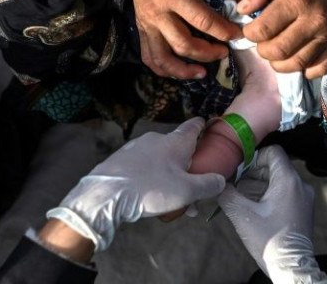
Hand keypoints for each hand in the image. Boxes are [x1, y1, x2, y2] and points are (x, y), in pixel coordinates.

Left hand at [47, 117, 225, 250]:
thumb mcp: (187, 191)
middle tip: (192, 189)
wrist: (105, 195)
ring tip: (171, 201)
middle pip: (178, 148)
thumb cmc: (151, 189)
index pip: (194, 126)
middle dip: (187, 166)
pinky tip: (149, 197)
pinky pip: (143, 167)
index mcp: (176, 142)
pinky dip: (151, 178)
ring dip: (169, 176)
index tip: (209, 125)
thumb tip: (221, 181)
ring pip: (160, 160)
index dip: (203, 126)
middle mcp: (156, 139)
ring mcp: (136, 147)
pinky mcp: (121, 159)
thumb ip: (208, 185)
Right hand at [128, 0, 243, 78]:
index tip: (238, 34)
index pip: (202, 20)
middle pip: (184, 44)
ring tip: (204, 72)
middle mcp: (157, 13)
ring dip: (184, 70)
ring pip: (164, 58)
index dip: (223, 31)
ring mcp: (146, 25)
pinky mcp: (142, 31)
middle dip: (208, 53)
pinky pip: (150, 58)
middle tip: (225, 52)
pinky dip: (165, 70)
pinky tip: (181, 71)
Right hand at [217, 146, 326, 283]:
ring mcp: (304, 197)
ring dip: (260, 183)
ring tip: (242, 194)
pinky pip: (285, 191)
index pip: (273, 152)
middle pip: (275, 165)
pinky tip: (254, 205)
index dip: (255, 157)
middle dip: (253, 172)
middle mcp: (300, 185)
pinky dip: (269, 193)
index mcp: (288, 181)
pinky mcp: (303, 208)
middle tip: (236, 183)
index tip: (240, 169)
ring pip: (279, 179)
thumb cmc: (270, 242)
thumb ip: (227, 194)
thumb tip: (218, 183)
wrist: (291, 266)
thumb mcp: (242, 215)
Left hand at [237, 0, 326, 78]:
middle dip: (263, 51)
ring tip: (276, 53)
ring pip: (297, 64)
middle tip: (262, 42)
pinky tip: (297, 59)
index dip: (250, 33)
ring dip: (280, 64)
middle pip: (279, 52)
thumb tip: (242, 10)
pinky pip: (320, 69)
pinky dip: (305, 70)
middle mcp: (313, 22)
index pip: (264, 30)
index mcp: (296, 1)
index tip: (250, 29)